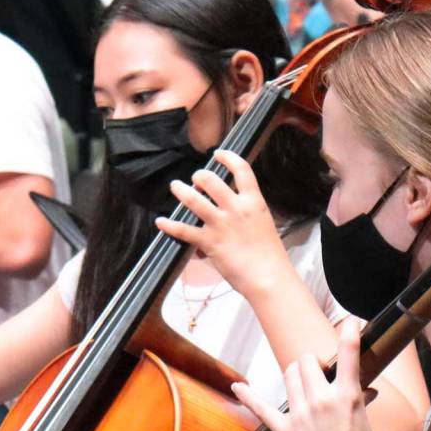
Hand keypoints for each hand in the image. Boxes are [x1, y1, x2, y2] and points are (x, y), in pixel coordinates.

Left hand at [153, 150, 290, 296]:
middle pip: (211, 180)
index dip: (228, 157)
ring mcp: (221, 224)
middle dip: (199, 176)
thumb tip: (231, 211)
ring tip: (175, 187)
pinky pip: (184, 230)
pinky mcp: (209, 242)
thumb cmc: (270, 255)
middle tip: (195, 179)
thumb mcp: (263, 224)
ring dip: (181, 191)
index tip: (217, 154)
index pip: (242, 170)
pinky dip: (169, 225)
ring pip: (194, 199)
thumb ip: (247, 213)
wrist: (269, 277)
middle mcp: (236, 208)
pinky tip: (161, 222)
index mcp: (254, 202)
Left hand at [232, 323, 380, 430]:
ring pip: (289, 375)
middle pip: (307, 362)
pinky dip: (248, 395)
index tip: (349, 321)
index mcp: (349, 398)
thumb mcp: (365, 429)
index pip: (349, 357)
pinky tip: (238, 385)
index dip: (349, 334)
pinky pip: (262, 407)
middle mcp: (322, 400)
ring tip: (300, 384)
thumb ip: (353, 406)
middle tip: (317, 374)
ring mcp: (301, 414)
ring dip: (294, 374)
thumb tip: (352, 395)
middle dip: (311, 363)